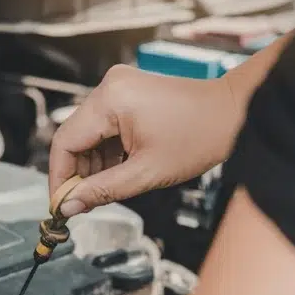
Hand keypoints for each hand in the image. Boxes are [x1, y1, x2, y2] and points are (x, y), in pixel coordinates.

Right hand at [48, 64, 242, 216]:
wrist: (235, 112)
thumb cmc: (201, 136)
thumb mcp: (146, 173)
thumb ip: (102, 191)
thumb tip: (69, 206)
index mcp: (110, 100)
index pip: (64, 142)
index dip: (59, 178)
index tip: (60, 205)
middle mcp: (109, 87)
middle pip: (74, 137)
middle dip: (76, 173)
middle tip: (80, 204)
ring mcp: (119, 88)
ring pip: (89, 134)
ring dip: (92, 164)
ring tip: (104, 190)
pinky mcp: (129, 93)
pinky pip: (105, 126)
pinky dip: (106, 151)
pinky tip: (116, 171)